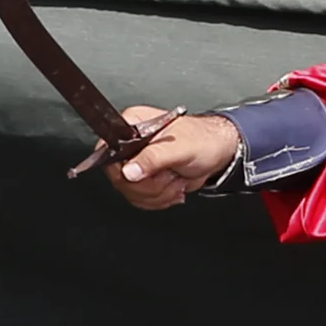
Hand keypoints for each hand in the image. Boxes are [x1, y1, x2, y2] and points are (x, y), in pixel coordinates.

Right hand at [104, 107, 239, 209]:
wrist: (219, 154)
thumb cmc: (204, 141)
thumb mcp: (180, 148)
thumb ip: (154, 158)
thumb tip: (129, 172)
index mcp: (133, 126)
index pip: (107, 150)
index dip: (121, 168)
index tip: (141, 174)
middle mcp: (130, 145)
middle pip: (119, 177)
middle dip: (150, 185)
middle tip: (170, 175)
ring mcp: (137, 163)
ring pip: (131, 192)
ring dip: (159, 193)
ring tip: (176, 179)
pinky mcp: (145, 179)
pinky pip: (141, 199)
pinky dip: (161, 199)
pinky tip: (175, 187)